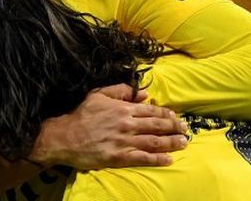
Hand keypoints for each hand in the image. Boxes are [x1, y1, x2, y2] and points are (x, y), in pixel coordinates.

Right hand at [29, 84, 187, 168]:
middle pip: (157, 126)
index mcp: (123, 108)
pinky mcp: (120, 157)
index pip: (152, 110)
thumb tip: (143, 93)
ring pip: (154, 142)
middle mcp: (127, 124)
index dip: (167, 114)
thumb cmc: (81, 115)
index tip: (176, 117)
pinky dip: (158, 159)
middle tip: (185, 131)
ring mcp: (124, 142)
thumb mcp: (99, 94)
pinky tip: (168, 159)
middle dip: (174, 128)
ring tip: (183, 143)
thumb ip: (122, 91)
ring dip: (171, 143)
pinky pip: (143, 158)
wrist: (64, 137)